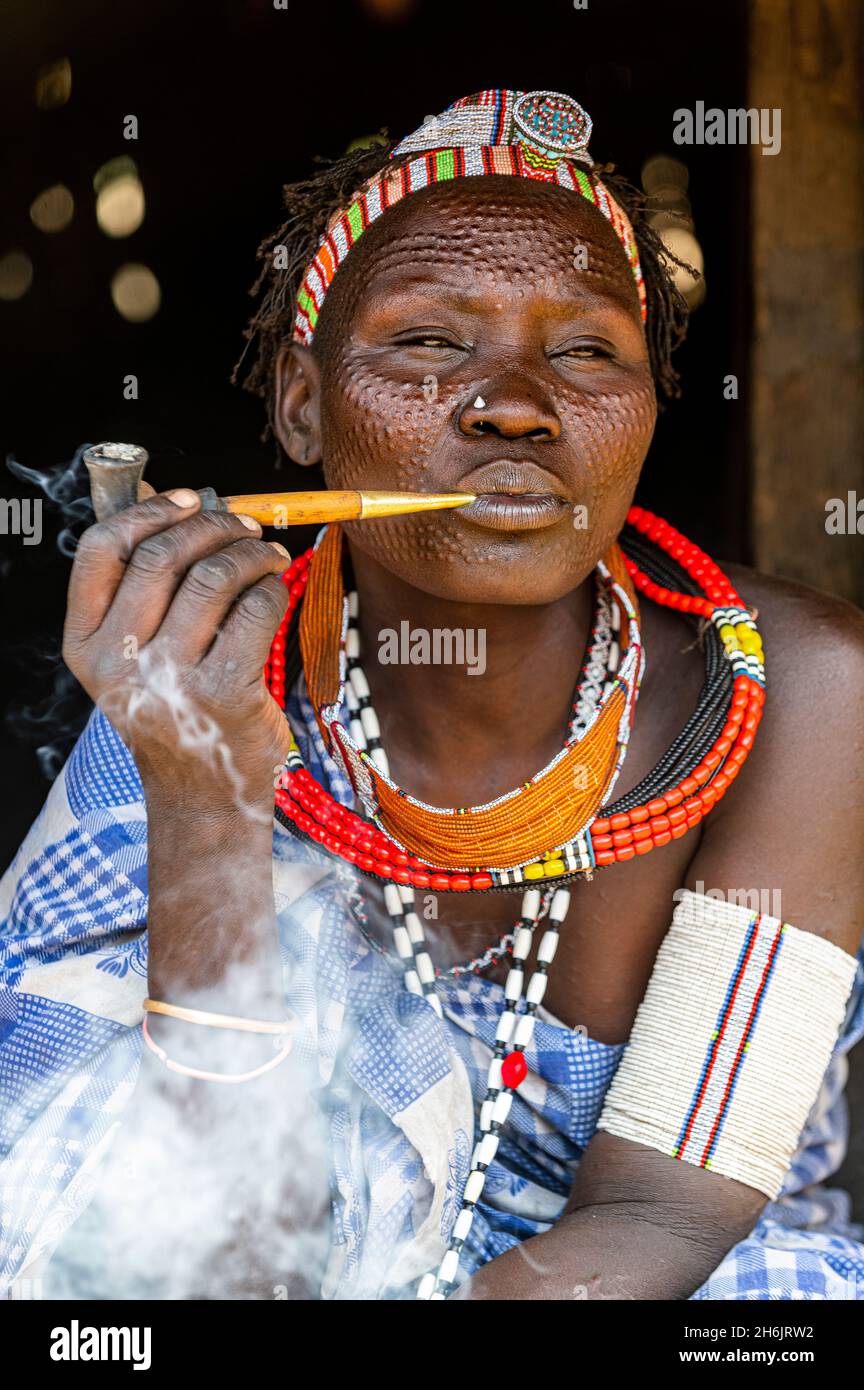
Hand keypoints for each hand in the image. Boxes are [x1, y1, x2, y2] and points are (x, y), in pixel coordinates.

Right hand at [62, 487, 291, 810]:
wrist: (203, 798)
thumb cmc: (176, 714)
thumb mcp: (135, 658)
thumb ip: (140, 588)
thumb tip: (158, 495)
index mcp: (85, 645)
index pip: (100, 550)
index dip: (148, 511)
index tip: (190, 498)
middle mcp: (119, 661)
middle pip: (163, 556)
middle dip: (215, 527)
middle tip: (245, 528)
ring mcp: (169, 679)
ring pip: (213, 577)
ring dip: (250, 554)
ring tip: (267, 557)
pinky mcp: (222, 692)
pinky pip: (255, 610)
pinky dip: (272, 589)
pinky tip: (276, 591)